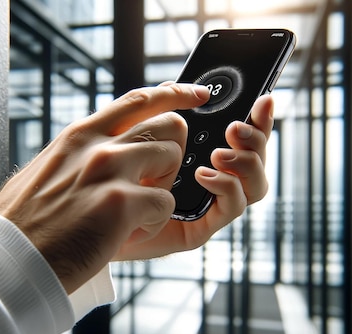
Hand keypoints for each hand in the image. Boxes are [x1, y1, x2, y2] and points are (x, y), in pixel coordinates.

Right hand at [0, 83, 209, 293]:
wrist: (8, 258)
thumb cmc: (29, 223)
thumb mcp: (53, 169)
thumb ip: (86, 152)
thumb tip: (116, 143)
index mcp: (80, 135)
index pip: (138, 99)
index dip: (174, 94)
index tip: (197, 95)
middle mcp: (96, 144)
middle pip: (169, 126)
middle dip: (171, 157)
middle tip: (148, 185)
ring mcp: (108, 169)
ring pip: (172, 162)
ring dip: (160, 192)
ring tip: (129, 216)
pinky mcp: (120, 202)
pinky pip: (165, 204)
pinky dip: (151, 225)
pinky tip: (122, 235)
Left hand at [114, 91, 274, 260]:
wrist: (87, 221)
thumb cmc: (109, 176)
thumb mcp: (133, 135)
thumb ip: (158, 110)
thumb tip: (185, 88)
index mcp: (202, 153)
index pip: (244, 134)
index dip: (260, 117)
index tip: (263, 98)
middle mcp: (212, 177)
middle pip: (256, 157)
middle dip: (256, 137)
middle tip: (234, 128)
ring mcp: (208, 203)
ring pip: (254, 184)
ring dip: (246, 163)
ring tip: (220, 154)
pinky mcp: (199, 227)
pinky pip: (232, 208)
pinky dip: (226, 187)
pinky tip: (203, 175)